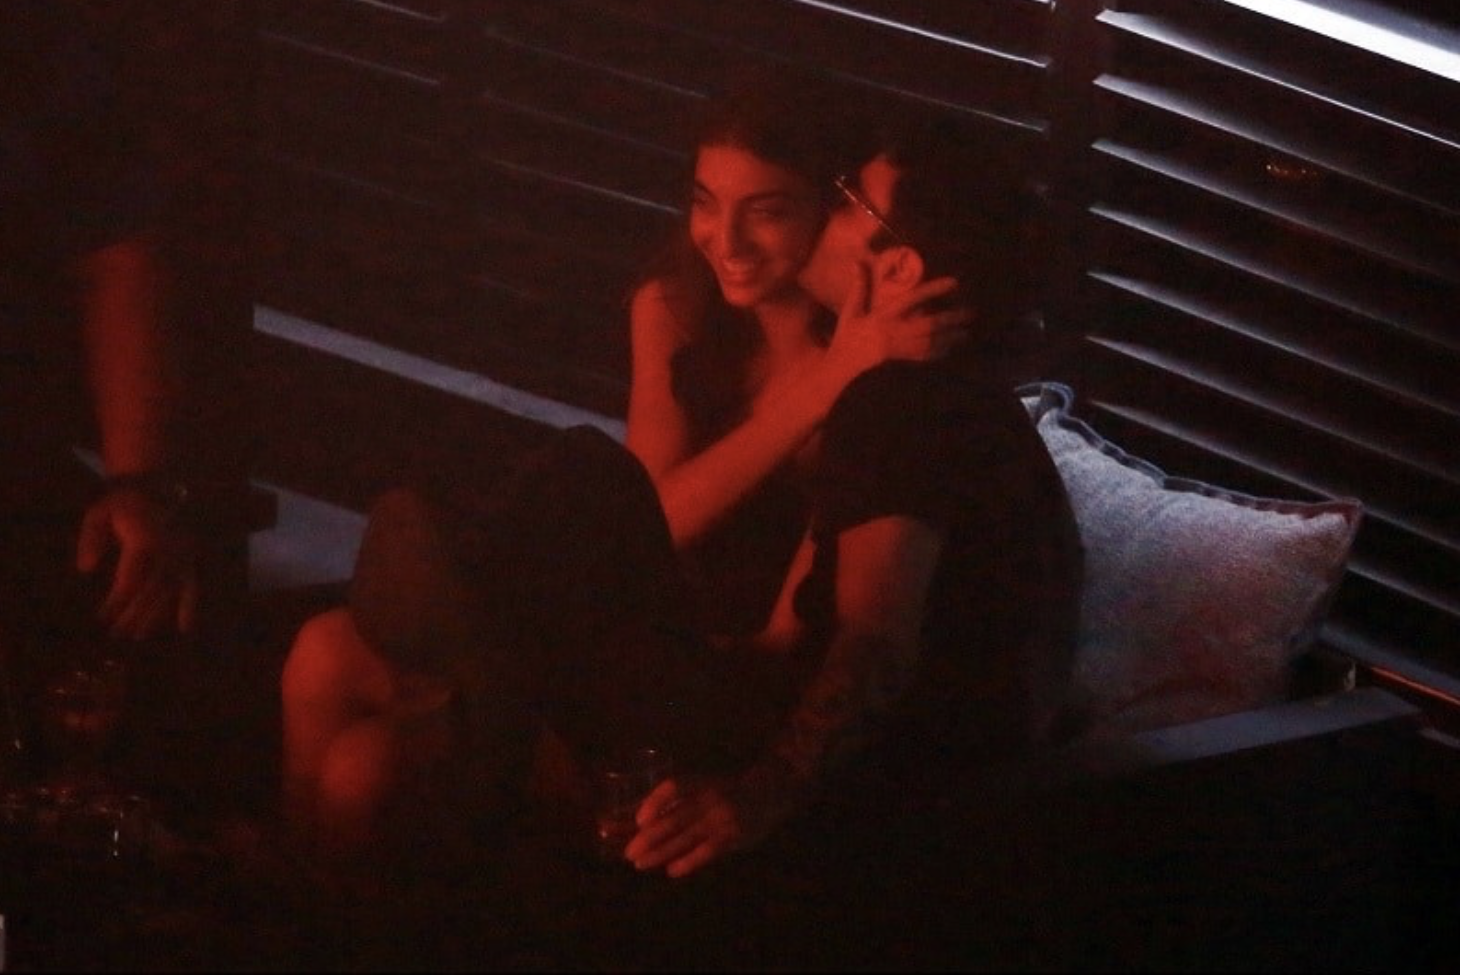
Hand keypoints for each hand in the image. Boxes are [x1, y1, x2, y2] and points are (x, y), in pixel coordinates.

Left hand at [76, 486, 199, 638]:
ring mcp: (187, 555)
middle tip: (118, 637)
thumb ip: (91, 538)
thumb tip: (85, 570)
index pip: (129, 581)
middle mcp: (169, 552)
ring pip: (172, 592)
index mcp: (145, 541)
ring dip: (156, 616)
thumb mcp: (101, 510)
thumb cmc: (127, 495)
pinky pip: (196, 585)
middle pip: (151, 592)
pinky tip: (185, 629)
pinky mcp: (197, 555)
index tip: (101, 620)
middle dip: (134, 616)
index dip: (116, 603)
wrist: (163, 476)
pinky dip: (191, 607)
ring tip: (140, 637)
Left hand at [623, 776, 772, 878]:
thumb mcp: (704, 787)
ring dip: (661, 852)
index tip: (638, 820)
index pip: (674, 787)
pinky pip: (707, 851)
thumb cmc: (725, 791)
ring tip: (639, 864)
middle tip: (628, 852)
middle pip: (674, 817)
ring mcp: (722, 818)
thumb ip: (677, 801)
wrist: (768, 792)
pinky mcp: (734, 836)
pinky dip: (688, 862)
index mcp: (700, 782)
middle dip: (648, 837)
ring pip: (686, 838)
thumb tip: (636, 819)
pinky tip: (672, 871)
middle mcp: (710, 797)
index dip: (654, 802)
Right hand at [825, 262, 970, 382]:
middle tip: (970, 313)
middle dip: (950, 320)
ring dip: (949, 337)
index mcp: (883, 317)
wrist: (844, 361)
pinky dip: (939, 351)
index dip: (933, 290)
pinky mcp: (902, 357)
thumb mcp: (851, 308)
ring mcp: (900, 347)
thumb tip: (858, 260)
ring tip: (966, 332)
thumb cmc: (848, 332)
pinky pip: (925, 355)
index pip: (912, 300)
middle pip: (928, 325)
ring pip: (930, 342)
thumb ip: (859, 285)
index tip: (953, 282)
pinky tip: (951, 347)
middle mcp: (895, 332)